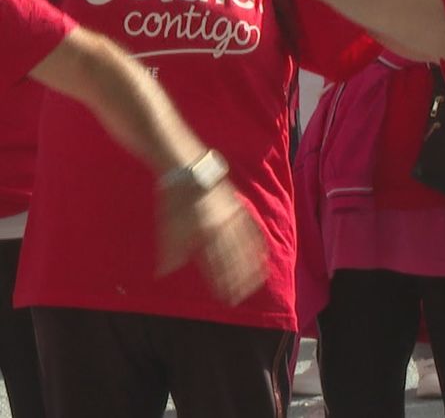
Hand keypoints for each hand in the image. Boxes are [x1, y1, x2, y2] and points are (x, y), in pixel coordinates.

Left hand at [158, 176, 267, 304]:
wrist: (188, 166)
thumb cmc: (174, 196)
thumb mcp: (167, 224)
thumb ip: (170, 251)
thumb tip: (164, 273)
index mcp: (205, 230)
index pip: (216, 263)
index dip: (222, 282)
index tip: (226, 298)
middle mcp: (223, 224)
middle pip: (234, 258)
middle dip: (238, 279)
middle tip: (240, 297)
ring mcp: (234, 215)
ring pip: (247, 245)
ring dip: (252, 265)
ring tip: (257, 281)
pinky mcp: (239, 207)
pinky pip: (253, 229)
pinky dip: (258, 243)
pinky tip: (262, 254)